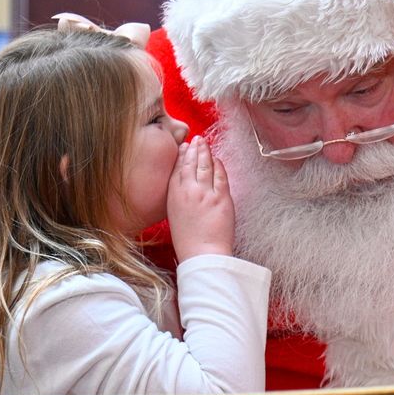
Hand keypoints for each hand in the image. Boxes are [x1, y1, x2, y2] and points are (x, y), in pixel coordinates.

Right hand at [167, 136, 234, 260]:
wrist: (203, 254)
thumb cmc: (189, 241)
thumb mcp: (175, 216)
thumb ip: (179, 199)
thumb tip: (185, 188)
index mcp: (173, 197)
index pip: (177, 170)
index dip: (181, 156)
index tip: (183, 148)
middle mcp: (187, 191)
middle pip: (190, 164)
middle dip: (193, 149)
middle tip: (196, 140)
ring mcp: (205, 193)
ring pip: (205, 166)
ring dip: (205, 152)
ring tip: (204, 143)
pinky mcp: (220, 197)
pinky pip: (220, 175)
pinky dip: (219, 165)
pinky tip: (218, 160)